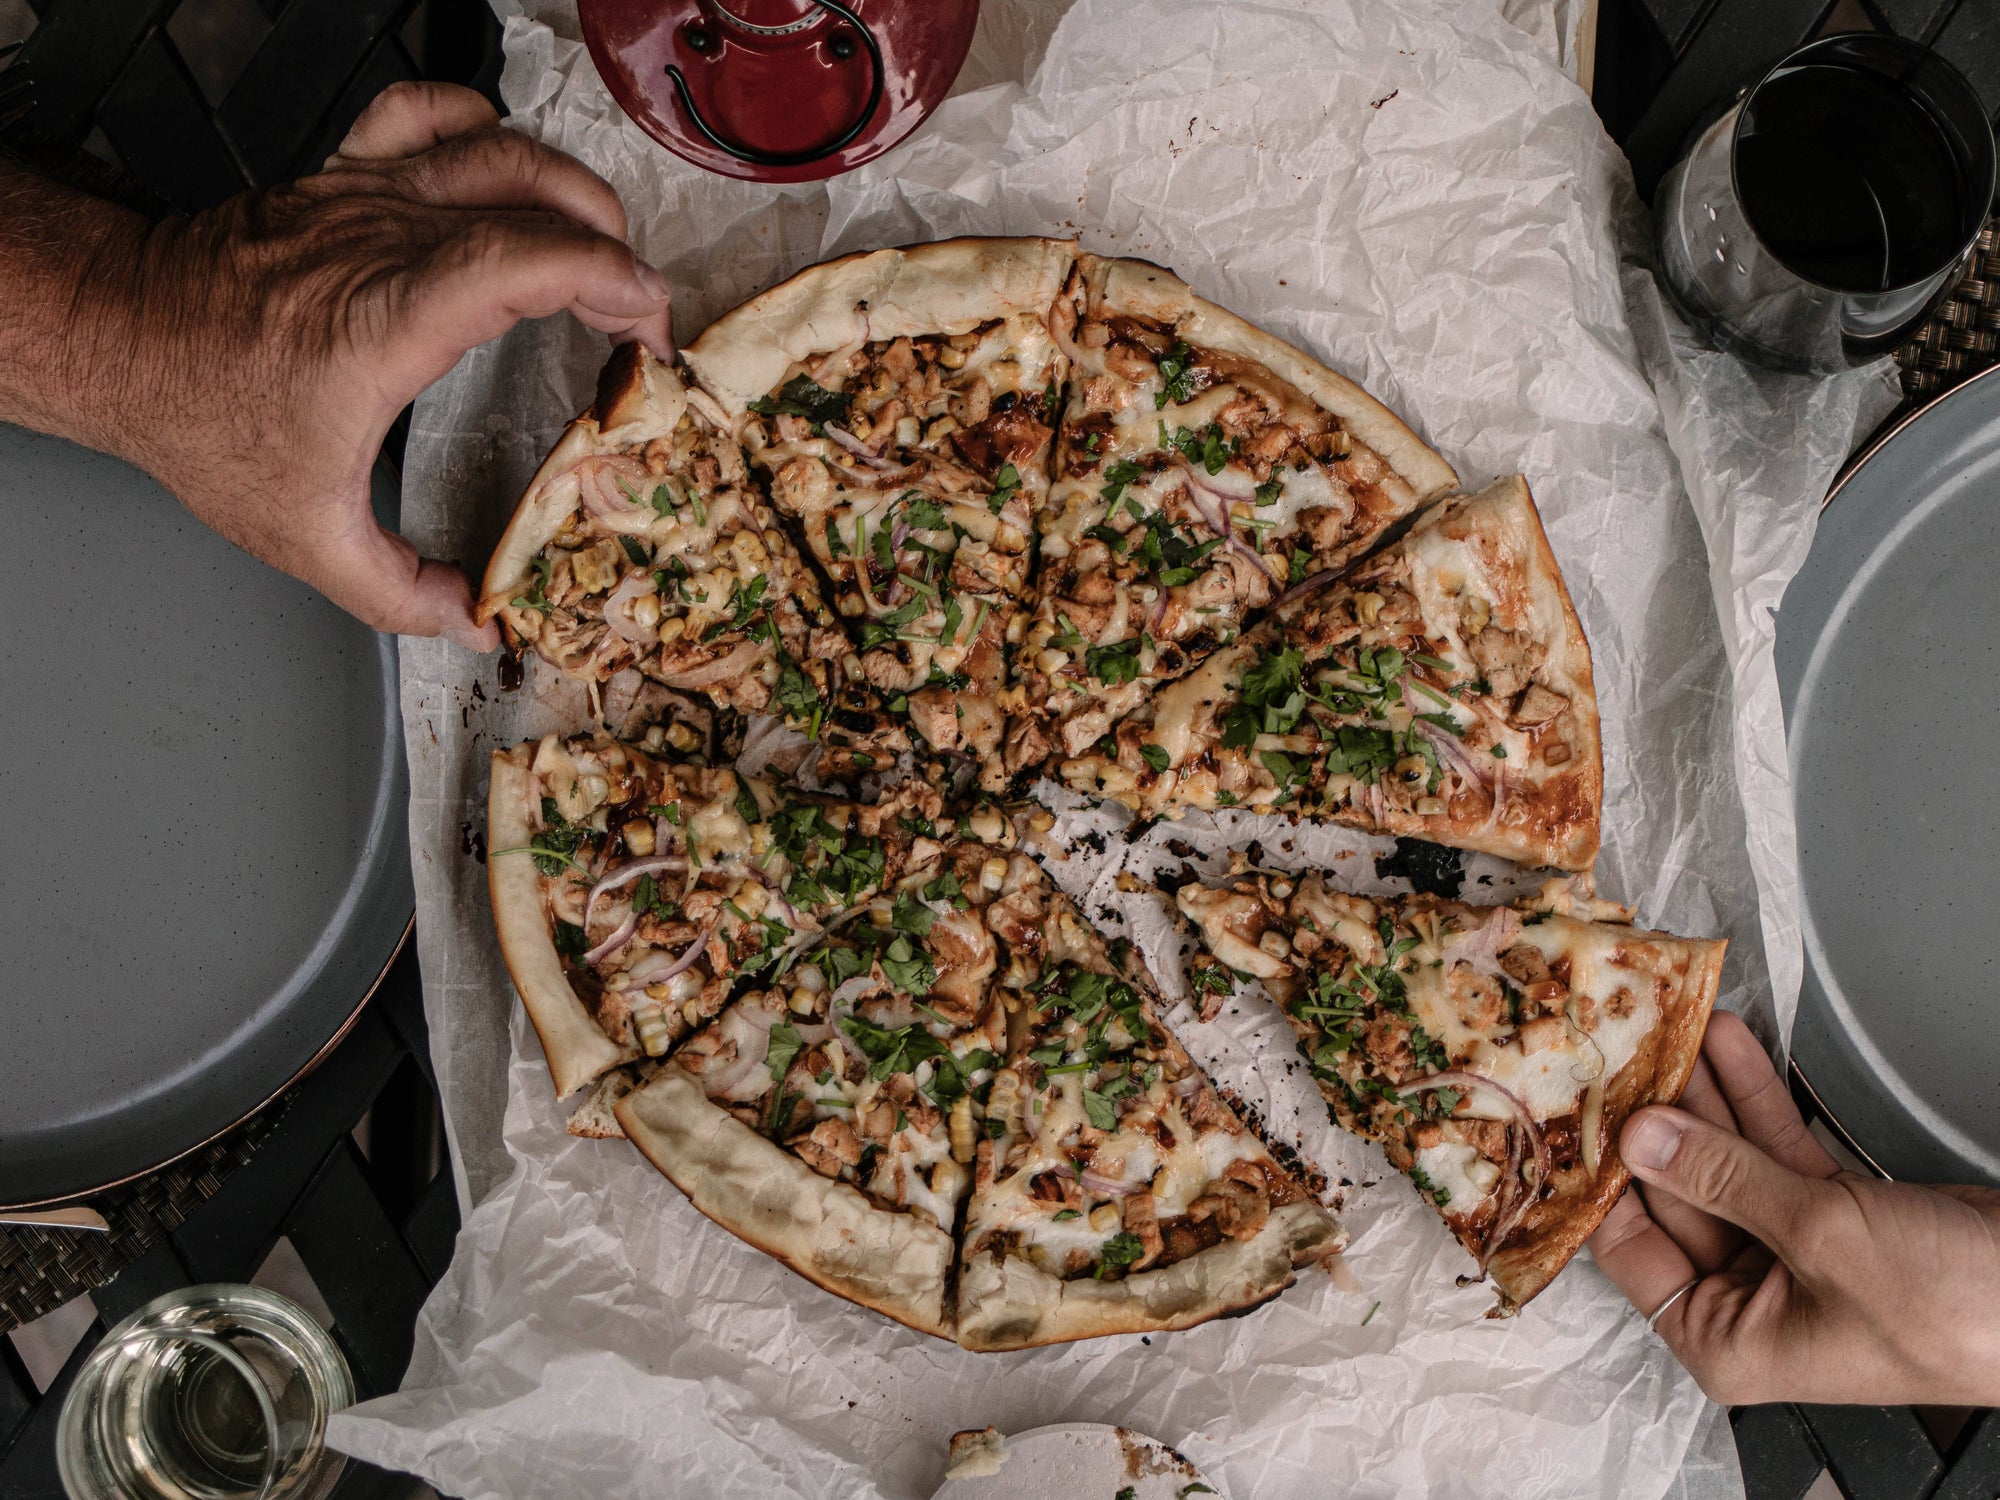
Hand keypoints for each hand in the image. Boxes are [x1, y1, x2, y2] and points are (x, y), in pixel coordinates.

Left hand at [0, 82, 671, 647]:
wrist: (116, 336)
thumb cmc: (199, 416)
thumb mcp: (302, 535)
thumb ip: (399, 592)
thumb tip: (475, 617)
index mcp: (385, 321)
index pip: (527, 261)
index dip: (612, 283)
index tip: (647, 331)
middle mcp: (382, 240)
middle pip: (536, 201)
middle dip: (614, 254)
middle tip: (634, 318)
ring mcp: (362, 197)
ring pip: (499, 148)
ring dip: (572, 193)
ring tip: (600, 250)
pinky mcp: (342, 176)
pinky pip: (427, 114)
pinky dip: (485, 128)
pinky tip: (508, 172)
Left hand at [1587, 1011, 1999, 1405]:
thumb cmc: (1958, 1311)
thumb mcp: (1821, 1239)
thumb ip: (1725, 1180)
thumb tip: (1643, 1138)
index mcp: (1727, 1341)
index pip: (1630, 1251)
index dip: (1600, 1181)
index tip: (1571, 1114)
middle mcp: (1751, 1302)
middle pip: (1675, 1194)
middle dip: (1651, 1118)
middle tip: (1617, 1050)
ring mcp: (1791, 1253)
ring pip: (1723, 1160)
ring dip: (1699, 1094)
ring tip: (1665, 1027)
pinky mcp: (1833, 1214)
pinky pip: (1773, 1149)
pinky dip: (1752, 1098)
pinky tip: (1726, 1044)